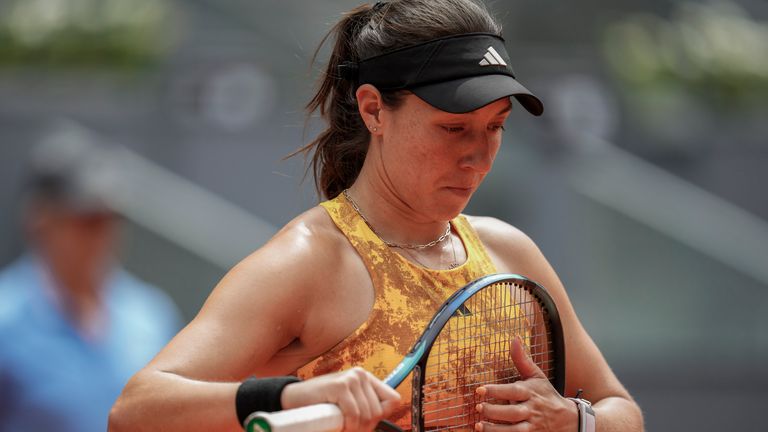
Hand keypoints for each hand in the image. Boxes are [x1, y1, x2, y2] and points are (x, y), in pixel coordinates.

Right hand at [280, 367, 400, 431]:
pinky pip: (354, 414)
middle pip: (379, 411)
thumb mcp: (347, 403)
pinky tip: (337, 421)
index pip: (393, 400)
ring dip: (354, 427)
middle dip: (365, 426)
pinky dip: (347, 424)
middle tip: (349, 427)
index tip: (366, 422)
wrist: (293, 398)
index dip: (382, 415)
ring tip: (341, 424)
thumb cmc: (320, 403)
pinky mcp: (339, 386)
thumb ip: (363, 406)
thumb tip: (379, 421)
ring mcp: (350, 378)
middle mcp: (360, 375)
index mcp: (365, 378)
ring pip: (367, 415)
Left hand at [475, 337, 577, 431]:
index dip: (496, 391)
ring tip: (479, 426)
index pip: (513, 391)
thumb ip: (522, 360)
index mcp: (531, 392)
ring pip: (514, 430)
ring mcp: (533, 426)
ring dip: (496, 429)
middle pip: (512, 412)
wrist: (570, 420)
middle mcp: (532, 410)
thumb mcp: (537, 376)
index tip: (479, 390)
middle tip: (479, 407)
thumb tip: (514, 339)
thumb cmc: (547, 395)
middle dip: (494, 411)